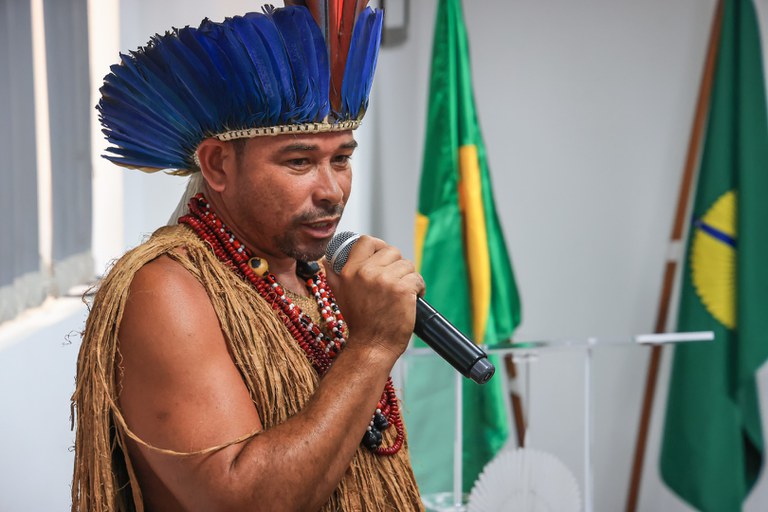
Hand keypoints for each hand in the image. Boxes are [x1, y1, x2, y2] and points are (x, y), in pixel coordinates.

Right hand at [324, 236, 424, 359]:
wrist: (371, 346)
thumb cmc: (359, 322)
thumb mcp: (339, 295)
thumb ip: (333, 274)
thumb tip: (327, 259)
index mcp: (350, 271)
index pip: (366, 241)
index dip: (378, 245)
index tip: (384, 256)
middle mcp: (366, 273)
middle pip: (391, 251)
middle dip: (397, 265)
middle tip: (395, 281)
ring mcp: (385, 280)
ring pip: (407, 264)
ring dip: (409, 277)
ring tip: (403, 292)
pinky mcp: (402, 290)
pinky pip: (417, 278)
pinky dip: (419, 288)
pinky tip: (413, 298)